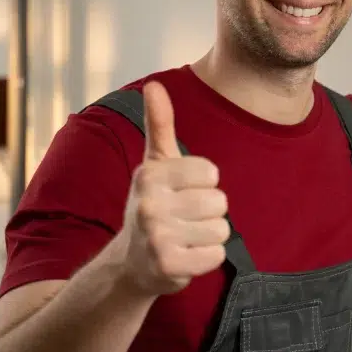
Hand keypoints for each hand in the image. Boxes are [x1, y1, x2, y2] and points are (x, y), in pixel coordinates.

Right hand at [116, 81, 229, 294]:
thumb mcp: (155, 164)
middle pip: (220, 202)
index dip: (205, 183)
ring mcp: (157, 237)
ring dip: (210, 236)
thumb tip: (154, 85)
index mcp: (150, 175)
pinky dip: (207, 258)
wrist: (130, 262)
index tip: (184, 192)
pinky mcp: (169, 266)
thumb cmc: (154, 205)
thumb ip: (160, 124)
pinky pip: (216, 256)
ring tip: (185, 237)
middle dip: (210, 212)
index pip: (211, 172)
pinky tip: (186, 256)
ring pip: (221, 230)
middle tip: (185, 218)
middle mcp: (149, 204)